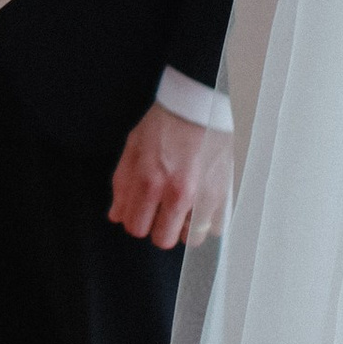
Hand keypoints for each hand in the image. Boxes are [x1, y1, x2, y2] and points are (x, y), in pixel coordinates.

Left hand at [108, 99, 231, 250]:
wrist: (202, 104)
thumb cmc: (167, 122)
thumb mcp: (134, 147)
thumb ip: (122, 184)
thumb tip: (116, 215)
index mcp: (150, 181)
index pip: (136, 227)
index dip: (136, 220)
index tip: (142, 212)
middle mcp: (177, 193)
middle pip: (163, 239)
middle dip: (159, 227)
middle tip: (163, 211)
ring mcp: (204, 196)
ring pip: (191, 238)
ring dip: (186, 227)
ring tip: (185, 208)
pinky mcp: (225, 194)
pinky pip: (215, 227)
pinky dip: (208, 219)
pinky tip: (202, 202)